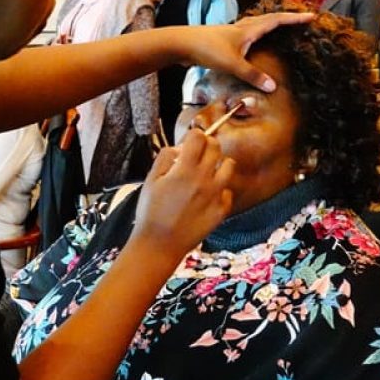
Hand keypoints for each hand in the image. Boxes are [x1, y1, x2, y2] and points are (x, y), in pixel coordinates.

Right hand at [132, 130, 234, 262]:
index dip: (193, 135)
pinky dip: (221, 190)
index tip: (189, 140)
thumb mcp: (151, 180)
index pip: (198, 137)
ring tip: (207, 171)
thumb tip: (178, 148)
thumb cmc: (150, 212)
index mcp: (184, 169)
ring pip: (228, 166)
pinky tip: (208, 195)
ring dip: (218, 164)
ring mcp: (215, 195)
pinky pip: (228, 191)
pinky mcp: (221, 210)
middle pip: (215, 147)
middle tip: (198, 152)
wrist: (159, 245)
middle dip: (207, 144)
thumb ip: (165, 158)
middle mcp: (204, 179)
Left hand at [179, 12, 313, 91]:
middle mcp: (242, 28)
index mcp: (249, 30)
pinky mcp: (224, 40)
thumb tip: (273, 86)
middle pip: (269, 20)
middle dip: (286, 20)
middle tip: (300, 20)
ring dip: (270, 24)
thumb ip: (252, 75)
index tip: (311, 17)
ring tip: (280, 27)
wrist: (181, 43)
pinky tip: (253, 42)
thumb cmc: (207, 50)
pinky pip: (247, 34)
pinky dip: (256, 34)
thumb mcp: (233, 64)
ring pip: (256, 25)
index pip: (277, 21)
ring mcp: (232, 33)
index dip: (294, 20)